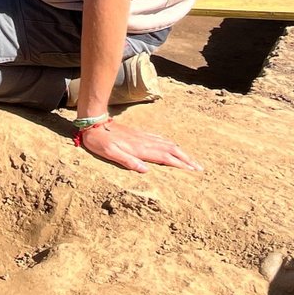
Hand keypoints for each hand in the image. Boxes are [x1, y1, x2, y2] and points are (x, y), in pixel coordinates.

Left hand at [78, 118, 202, 172]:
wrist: (94, 123)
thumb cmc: (100, 141)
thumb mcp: (110, 154)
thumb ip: (128, 161)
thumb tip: (147, 171)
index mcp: (140, 149)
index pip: (165, 158)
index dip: (180, 164)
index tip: (192, 170)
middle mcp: (145, 142)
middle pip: (171, 150)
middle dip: (186, 159)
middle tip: (199, 168)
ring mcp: (143, 137)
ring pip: (168, 144)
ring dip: (181, 152)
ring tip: (191, 160)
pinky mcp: (140, 134)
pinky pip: (160, 139)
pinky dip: (171, 145)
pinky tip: (173, 147)